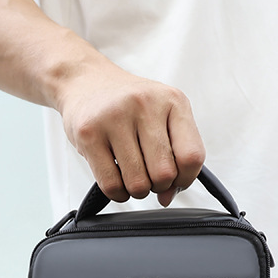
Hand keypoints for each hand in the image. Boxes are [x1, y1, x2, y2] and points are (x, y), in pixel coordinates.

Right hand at [56, 64, 205, 205]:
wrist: (86, 81)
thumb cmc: (129, 106)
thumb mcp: (163, 118)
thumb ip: (176, 157)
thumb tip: (167, 197)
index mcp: (173, 101)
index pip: (191, 157)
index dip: (185, 179)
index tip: (175, 181)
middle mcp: (145, 104)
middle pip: (164, 174)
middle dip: (158, 186)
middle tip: (148, 175)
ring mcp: (115, 117)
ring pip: (138, 184)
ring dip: (137, 190)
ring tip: (131, 174)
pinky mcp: (89, 133)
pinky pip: (111, 185)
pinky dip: (117, 193)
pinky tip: (117, 180)